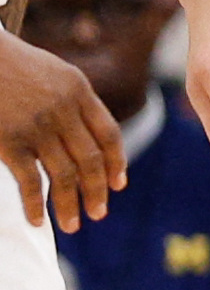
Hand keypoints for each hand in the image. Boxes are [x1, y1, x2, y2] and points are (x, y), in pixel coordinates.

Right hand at [0, 30, 123, 229]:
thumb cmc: (15, 65)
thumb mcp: (56, 74)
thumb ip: (75, 102)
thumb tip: (88, 136)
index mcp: (80, 91)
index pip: (108, 134)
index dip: (116, 162)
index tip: (119, 184)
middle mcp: (64, 111)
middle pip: (90, 159)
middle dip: (97, 190)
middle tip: (99, 214)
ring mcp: (37, 127)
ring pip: (64, 175)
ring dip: (69, 204)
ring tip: (74, 224)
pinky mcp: (11, 141)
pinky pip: (29, 181)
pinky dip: (35, 204)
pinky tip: (38, 221)